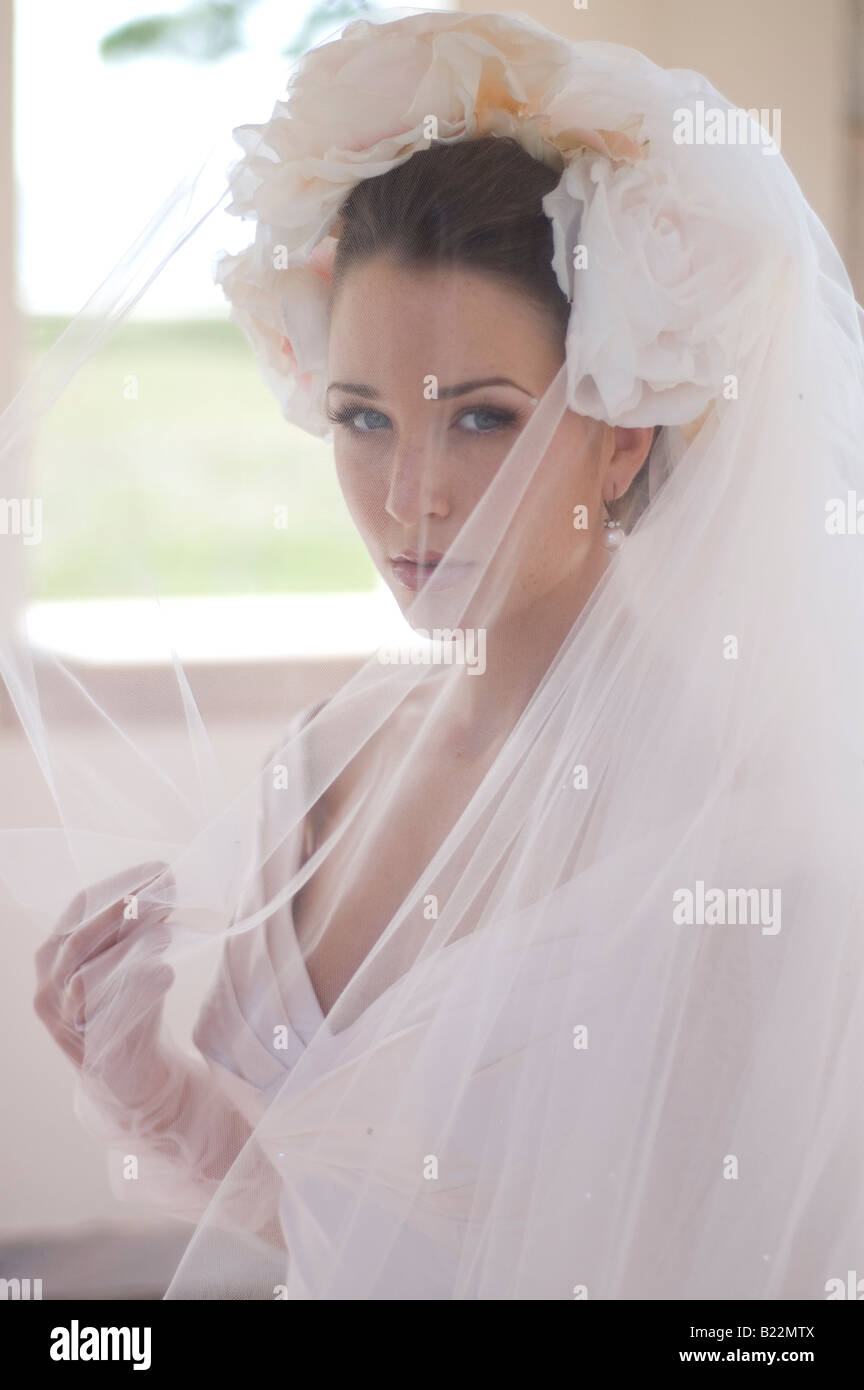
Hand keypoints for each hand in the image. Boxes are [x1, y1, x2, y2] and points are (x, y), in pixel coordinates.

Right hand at [34, 860, 176, 1104]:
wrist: (128, 1075)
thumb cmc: (126, 1006)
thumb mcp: (125, 959)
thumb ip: (137, 925)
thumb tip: (166, 880)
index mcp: (52, 957)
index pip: (78, 908)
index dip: (118, 885)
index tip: (156, 869)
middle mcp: (49, 988)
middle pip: (79, 941)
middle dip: (122, 911)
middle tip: (163, 890)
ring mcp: (64, 1022)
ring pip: (87, 979)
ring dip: (130, 951)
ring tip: (167, 933)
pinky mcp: (91, 1050)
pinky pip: (111, 1014)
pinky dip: (139, 990)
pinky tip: (164, 974)